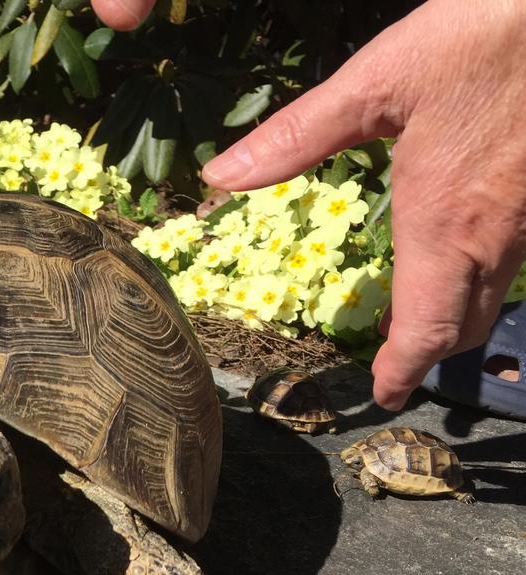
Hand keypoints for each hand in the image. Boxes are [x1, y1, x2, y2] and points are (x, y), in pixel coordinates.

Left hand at [200, 0, 525, 410]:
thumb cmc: (480, 36)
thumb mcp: (375, 82)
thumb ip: (297, 136)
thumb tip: (221, 178)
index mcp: (443, 224)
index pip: (425, 331)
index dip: (402, 372)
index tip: (385, 395)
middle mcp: (496, 236)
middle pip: (465, 325)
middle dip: (427, 352)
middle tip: (395, 364)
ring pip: (497, 293)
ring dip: (457, 317)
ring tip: (418, 318)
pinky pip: (519, 257)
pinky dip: (485, 275)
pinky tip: (463, 251)